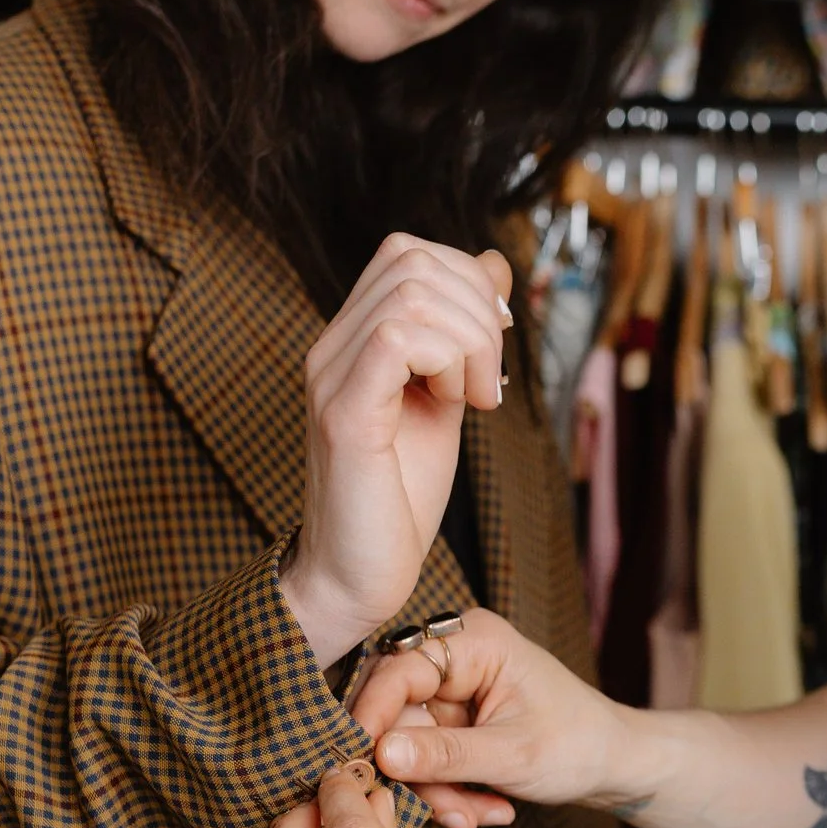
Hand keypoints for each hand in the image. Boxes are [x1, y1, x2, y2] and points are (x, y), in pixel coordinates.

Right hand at [278, 235, 514, 666]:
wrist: (357, 575)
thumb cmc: (398, 496)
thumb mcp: (448, 397)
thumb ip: (465, 337)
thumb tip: (495, 266)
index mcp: (354, 339)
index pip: (407, 251)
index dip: (467, 279)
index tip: (495, 344)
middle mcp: (332, 347)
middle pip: (411, 259)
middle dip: (477, 309)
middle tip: (489, 380)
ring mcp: (331, 376)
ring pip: (411, 292)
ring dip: (470, 341)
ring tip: (475, 398)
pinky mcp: (343, 414)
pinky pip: (398, 340)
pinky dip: (450, 362)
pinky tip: (459, 406)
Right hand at [347, 608, 641, 827]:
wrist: (614, 763)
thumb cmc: (579, 746)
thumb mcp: (513, 756)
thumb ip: (446, 755)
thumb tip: (380, 755)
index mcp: (475, 641)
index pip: (398, 671)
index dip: (373, 718)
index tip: (358, 764)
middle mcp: (457, 655)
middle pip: (398, 712)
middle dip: (420, 771)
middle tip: (452, 814)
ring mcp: (453, 688)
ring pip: (408, 742)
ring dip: (438, 790)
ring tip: (477, 818)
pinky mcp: (454, 718)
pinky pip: (426, 756)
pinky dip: (449, 789)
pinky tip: (487, 809)